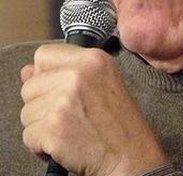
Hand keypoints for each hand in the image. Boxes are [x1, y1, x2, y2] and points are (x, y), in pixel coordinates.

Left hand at [20, 44, 167, 175]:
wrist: (130, 154)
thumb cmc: (119, 122)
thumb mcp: (102, 82)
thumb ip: (64, 71)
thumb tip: (28, 71)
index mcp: (93, 59)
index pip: (44, 54)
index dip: (46, 74)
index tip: (58, 88)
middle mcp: (78, 73)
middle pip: (30, 85)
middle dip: (43, 103)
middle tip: (70, 113)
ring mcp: (65, 99)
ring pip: (27, 111)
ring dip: (42, 125)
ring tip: (70, 127)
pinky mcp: (54, 126)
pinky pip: (28, 135)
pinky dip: (41, 145)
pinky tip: (64, 142)